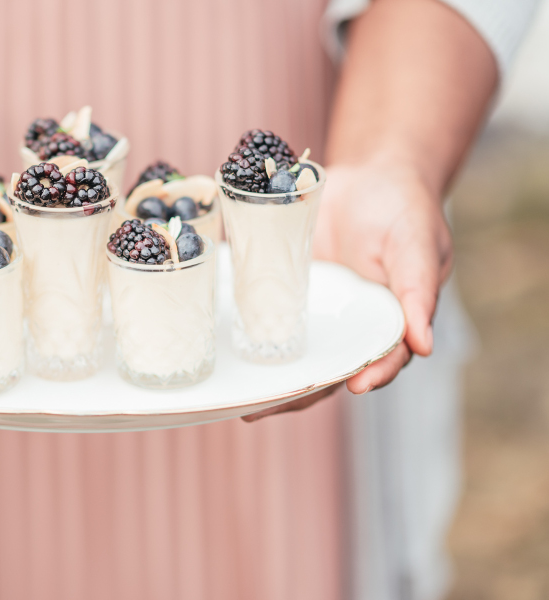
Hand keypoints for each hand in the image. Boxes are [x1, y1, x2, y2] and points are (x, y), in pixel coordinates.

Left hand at [242, 159, 452, 422]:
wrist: (370, 175)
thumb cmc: (405, 211)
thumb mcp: (418, 244)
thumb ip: (418, 291)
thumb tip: (424, 346)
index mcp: (389, 322)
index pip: (382, 359)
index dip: (369, 376)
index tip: (353, 386)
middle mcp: (350, 325)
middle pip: (326, 368)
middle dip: (296, 393)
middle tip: (262, 410)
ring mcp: (316, 310)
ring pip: (292, 350)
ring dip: (267, 375)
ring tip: (238, 398)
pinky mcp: (288, 288)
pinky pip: (267, 312)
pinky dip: (247, 328)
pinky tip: (222, 345)